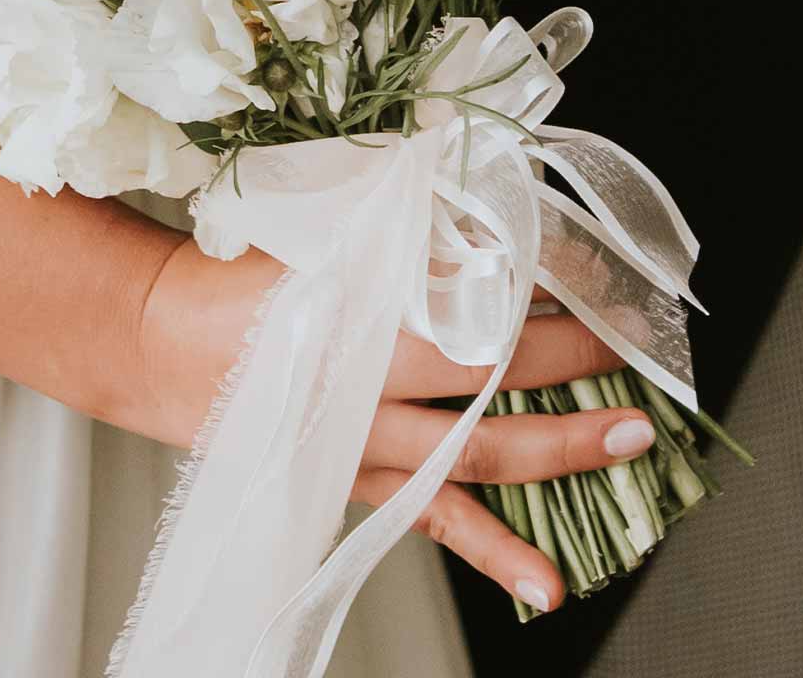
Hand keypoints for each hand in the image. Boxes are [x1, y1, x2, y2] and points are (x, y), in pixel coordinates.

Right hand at [130, 236, 653, 613]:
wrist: (165, 344)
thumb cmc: (245, 277)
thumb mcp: (319, 232)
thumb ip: (401, 230)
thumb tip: (490, 217)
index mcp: (360, 314)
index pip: (474, 308)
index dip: (545, 298)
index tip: (598, 282)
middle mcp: (371, 386)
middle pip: (491, 383)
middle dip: (573, 370)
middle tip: (636, 352)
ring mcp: (370, 444)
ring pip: (478, 460)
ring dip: (559, 455)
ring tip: (629, 447)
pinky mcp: (362, 480)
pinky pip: (438, 522)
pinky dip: (494, 553)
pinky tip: (547, 585)